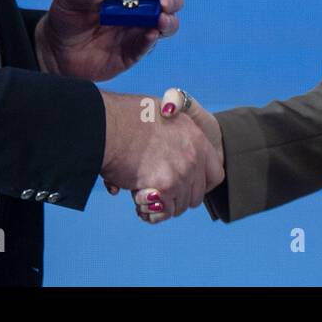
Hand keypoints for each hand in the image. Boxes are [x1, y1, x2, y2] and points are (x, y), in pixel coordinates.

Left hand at [34, 0, 182, 81]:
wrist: (54, 48)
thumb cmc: (65, 16)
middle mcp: (137, 11)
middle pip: (168, 3)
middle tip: (163, 1)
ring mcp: (136, 33)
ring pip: (166, 26)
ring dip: (169, 21)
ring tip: (161, 19)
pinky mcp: (131, 54)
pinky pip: (147, 47)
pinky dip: (151, 41)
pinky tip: (149, 34)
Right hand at [98, 90, 221, 216]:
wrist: (106, 123)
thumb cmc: (125, 116)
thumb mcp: (160, 108)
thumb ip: (171, 118)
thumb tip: (170, 112)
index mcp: (196, 136)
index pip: (215, 173)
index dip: (200, 183)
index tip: (184, 185)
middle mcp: (194, 156)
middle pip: (196, 195)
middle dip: (176, 197)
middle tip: (155, 192)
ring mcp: (181, 172)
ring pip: (179, 206)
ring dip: (161, 206)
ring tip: (141, 197)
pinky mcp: (165, 187)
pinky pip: (163, 212)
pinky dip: (150, 213)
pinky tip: (138, 203)